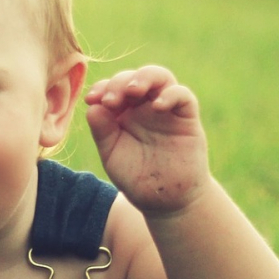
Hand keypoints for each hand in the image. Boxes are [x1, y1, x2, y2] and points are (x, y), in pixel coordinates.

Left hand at [83, 66, 210, 216]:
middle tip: (110, 100)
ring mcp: (166, 110)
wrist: (165, 201)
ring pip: (160, 77)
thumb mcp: (112, 155)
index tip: (91, 99)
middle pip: (134, 78)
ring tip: (133, 91)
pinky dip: (171, 95)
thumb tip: (92, 107)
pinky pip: (183, 96)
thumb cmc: (137, 177)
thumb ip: (102, 132)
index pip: (112, 88)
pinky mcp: (187, 118)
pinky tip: (157, 106)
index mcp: (123, 113)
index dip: (101, 87)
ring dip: (145, 77)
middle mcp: (144, 107)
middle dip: (119, 83)